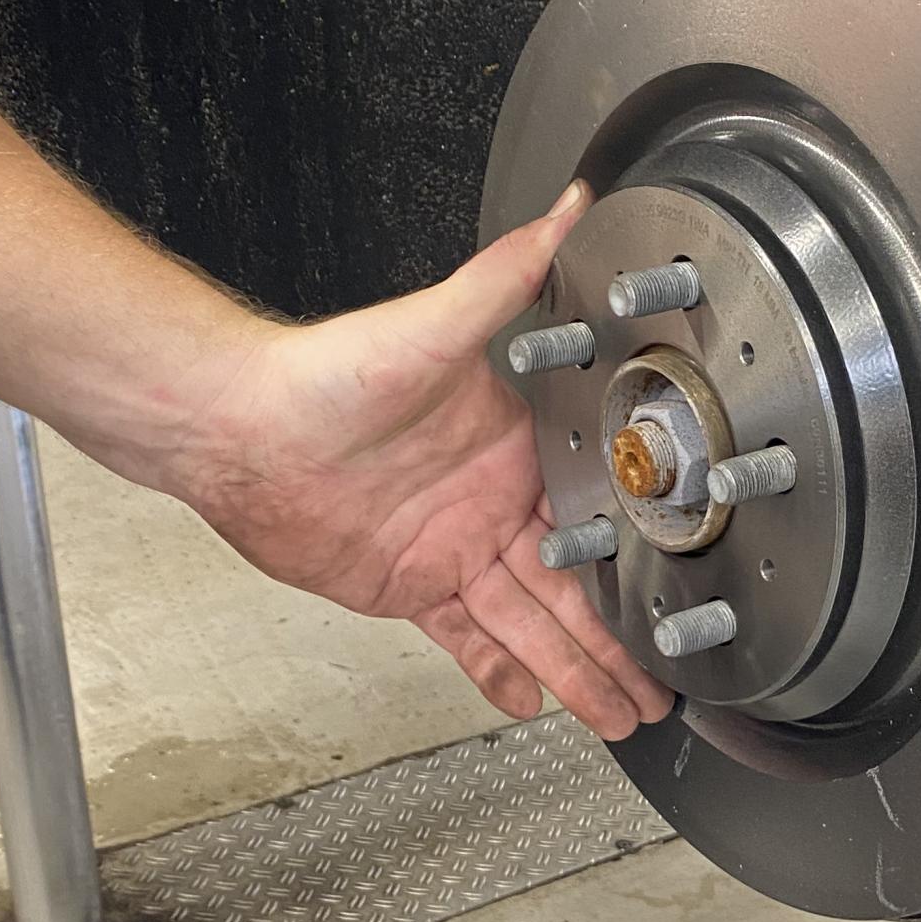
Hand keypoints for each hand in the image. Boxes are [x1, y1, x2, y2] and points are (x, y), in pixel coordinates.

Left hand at [172, 183, 670, 737]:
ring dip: (577, 669)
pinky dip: (500, 671)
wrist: (238, 428)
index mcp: (517, 448)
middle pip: (574, 587)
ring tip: (623, 712)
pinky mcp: (409, 588)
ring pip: (531, 623)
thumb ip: (508, 276)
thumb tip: (568, 209)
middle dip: (622, 639)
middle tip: (668, 683)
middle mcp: (494, 502)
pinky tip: (535, 702)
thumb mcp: (436, 325)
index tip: (681, 596)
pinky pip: (467, 640)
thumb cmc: (329, 369)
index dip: (639, 561)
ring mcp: (453, 550)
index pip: (596, 513)